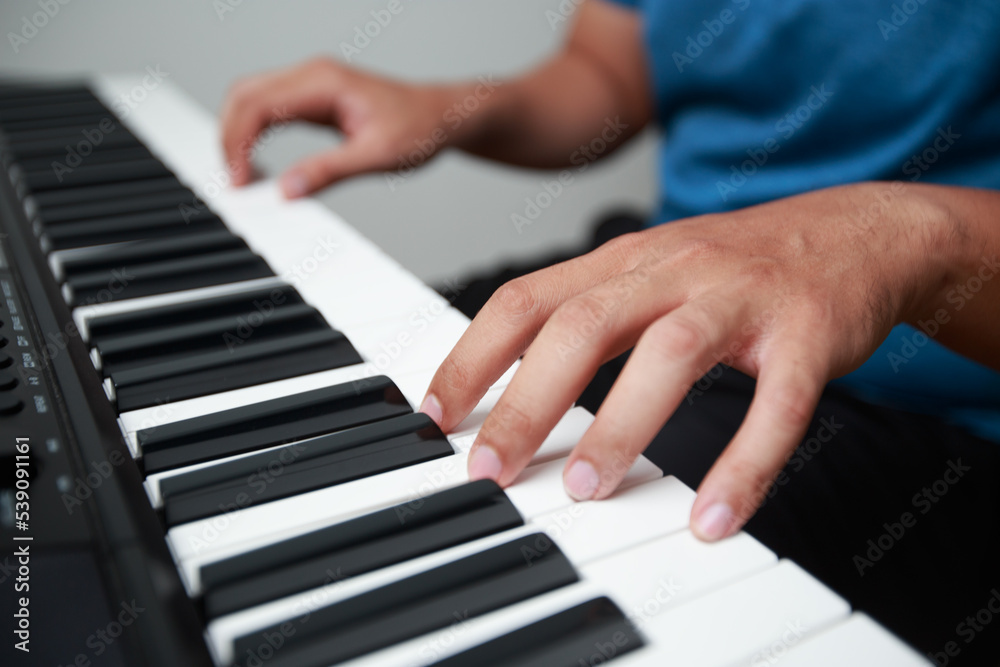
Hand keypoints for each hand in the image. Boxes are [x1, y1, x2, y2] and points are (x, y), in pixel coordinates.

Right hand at [221, 57, 449, 197]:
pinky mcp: (312, 98)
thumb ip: (330, 171)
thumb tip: (288, 189)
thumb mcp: (377, 156)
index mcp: (323, 82)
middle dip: (229, 139)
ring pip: (250, 100)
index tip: (241, 180)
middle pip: (243, 96)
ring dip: (237, 135)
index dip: (237, 143)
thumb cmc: (419, 128)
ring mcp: (310, 83)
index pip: (257, 105)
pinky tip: (257, 163)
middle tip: (235, 182)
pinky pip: (268, 109)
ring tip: (243, 176)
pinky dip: (253, 134)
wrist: (442, 116)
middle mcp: (311, 75)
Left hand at [420, 182, 955, 540]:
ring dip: (619, 427)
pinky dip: (743, 465)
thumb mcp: (651, 271)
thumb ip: (589, 315)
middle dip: (523, 403)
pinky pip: (775, 406)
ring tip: (583, 489)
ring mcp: (742, 299)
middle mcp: (675, 269)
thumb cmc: (738, 265)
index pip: (526, 300)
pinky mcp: (808, 336)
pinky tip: (713, 516)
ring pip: (670, 355)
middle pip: (581, 327)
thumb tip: (512, 381)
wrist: (857, 233)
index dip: (472, 358)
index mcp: (625, 260)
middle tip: (489, 470)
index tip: (435, 415)